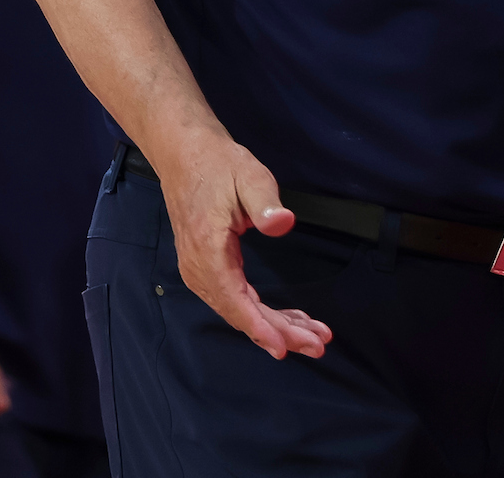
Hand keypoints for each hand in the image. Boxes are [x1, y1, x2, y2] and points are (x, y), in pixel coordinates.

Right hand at [159, 135, 332, 360]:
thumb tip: (283, 222)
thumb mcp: (249, 175)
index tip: (284, 348)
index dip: (260, 327)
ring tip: (312, 335)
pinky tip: (287, 318)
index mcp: (208, 250)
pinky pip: (236, 298)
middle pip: (241, 312)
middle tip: (318, 343)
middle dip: (280, 332)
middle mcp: (199, 268)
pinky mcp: (208, 267)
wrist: (185, 155)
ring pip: (240, 309)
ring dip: (275, 325)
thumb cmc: (220, 164)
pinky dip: (262, 312)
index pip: (235, 301)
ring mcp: (200, 270)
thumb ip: (265, 202)